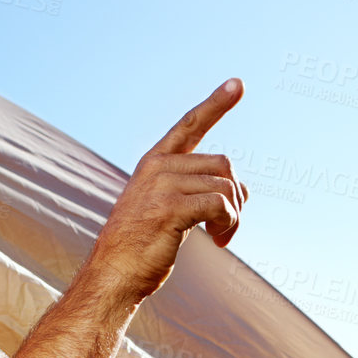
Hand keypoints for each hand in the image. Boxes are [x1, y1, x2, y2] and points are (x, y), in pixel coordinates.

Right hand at [88, 79, 248, 300]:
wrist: (113, 274)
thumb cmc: (142, 247)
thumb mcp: (167, 209)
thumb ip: (197, 191)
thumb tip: (244, 190)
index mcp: (154, 162)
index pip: (189, 125)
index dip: (215, 104)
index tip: (237, 84)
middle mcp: (158, 166)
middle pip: (223, 164)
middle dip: (235, 196)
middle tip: (227, 226)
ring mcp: (162, 185)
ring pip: (226, 186)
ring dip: (234, 216)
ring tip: (222, 237)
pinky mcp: (170, 208)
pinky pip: (221, 205)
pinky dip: (229, 225)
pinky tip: (220, 241)